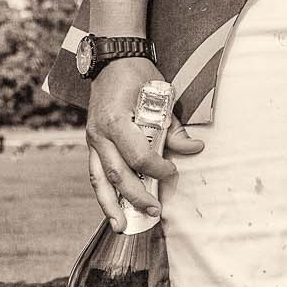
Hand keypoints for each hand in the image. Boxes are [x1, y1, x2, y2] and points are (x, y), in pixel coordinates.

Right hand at [84, 57, 201, 229]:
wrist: (113, 60)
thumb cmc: (140, 77)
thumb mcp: (162, 97)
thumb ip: (175, 128)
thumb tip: (195, 149)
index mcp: (116, 122)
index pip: (138, 157)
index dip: (157, 168)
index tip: (173, 171)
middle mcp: (99, 135)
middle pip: (116, 175)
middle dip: (135, 197)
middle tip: (154, 212)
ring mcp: (91, 140)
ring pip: (98, 179)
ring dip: (110, 204)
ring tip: (121, 225)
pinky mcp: (91, 143)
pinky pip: (95, 171)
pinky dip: (103, 190)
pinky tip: (112, 206)